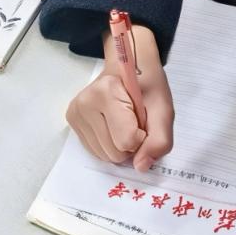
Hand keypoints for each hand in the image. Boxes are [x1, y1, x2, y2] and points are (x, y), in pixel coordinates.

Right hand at [66, 27, 174, 171]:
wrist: (127, 67)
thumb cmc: (146, 85)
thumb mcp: (164, 109)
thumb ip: (159, 140)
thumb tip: (141, 167)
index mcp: (106, 92)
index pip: (128, 141)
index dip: (142, 136)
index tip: (143, 118)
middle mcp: (84, 103)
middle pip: (114, 153)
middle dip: (130, 144)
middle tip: (134, 120)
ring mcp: (75, 113)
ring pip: (104, 156)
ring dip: (119, 145)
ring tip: (123, 122)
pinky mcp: (72, 120)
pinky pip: (94, 151)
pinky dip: (108, 144)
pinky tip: (111, 126)